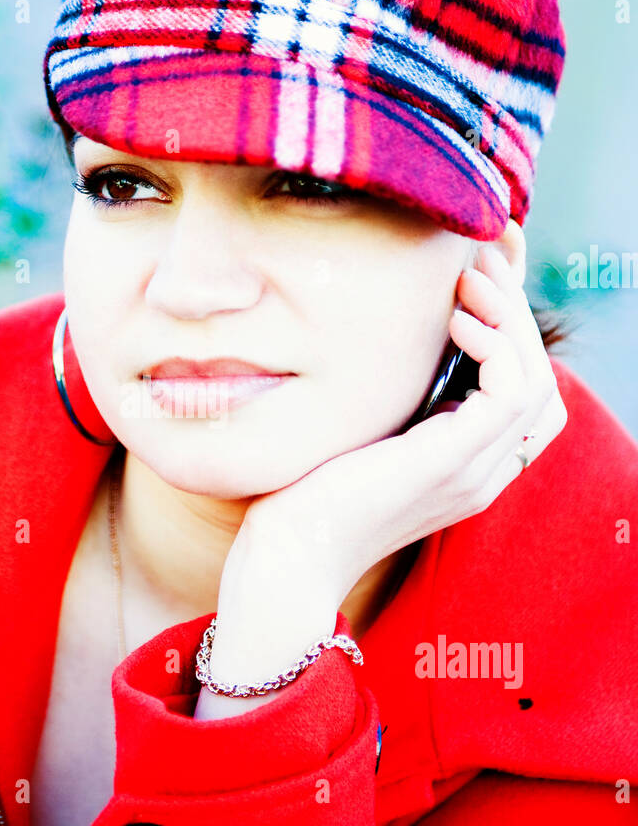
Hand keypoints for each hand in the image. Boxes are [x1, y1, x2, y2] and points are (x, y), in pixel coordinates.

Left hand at [198, 232, 567, 714]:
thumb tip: (375, 347)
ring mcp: (473, 473)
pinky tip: (454, 318)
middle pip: (540, 384)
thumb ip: (382, 408)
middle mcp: (482, 476)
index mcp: (464, 473)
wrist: (284, 562)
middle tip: (477, 263)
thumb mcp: (354, 442)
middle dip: (516, 314)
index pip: (522, 400)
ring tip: (467, 280)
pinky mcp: (451, 462)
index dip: (510, 335)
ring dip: (509, 318)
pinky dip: (495, 343)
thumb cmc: (301, 504)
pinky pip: (511, 390)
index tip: (471, 283)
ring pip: (536, 380)